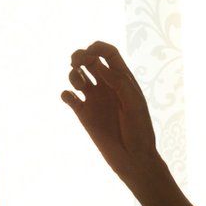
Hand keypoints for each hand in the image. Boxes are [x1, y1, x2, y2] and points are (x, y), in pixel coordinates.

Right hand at [61, 41, 158, 179]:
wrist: (133, 157)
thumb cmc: (140, 130)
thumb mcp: (133, 103)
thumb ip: (117, 81)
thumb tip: (96, 63)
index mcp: (122, 79)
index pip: (108, 53)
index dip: (97, 48)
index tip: (90, 54)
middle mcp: (107, 86)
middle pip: (88, 60)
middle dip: (79, 56)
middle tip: (77, 63)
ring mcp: (94, 99)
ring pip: (76, 76)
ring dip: (72, 74)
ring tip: (80, 86)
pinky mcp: (83, 114)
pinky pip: (68, 97)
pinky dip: (65, 94)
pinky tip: (72, 99)